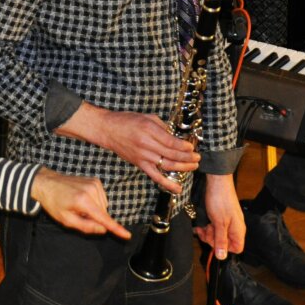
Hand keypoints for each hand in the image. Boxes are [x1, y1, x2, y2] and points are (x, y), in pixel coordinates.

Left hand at [30, 167, 130, 238]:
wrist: (47, 182)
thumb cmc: (53, 202)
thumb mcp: (66, 219)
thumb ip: (85, 226)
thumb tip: (103, 230)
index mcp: (83, 201)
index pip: (103, 218)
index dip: (116, 229)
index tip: (127, 235)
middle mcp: (91, 190)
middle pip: (103, 213)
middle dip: (94, 218)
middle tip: (77, 213)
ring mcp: (94, 183)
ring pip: (103, 206)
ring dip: (94, 209)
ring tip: (78, 204)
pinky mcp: (95, 180)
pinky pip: (101, 198)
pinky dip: (94, 202)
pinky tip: (82, 198)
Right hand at [57, 104, 197, 193]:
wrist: (107, 130)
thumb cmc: (126, 121)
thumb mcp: (146, 117)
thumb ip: (162, 127)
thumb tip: (176, 137)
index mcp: (149, 130)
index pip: (172, 141)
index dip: (184, 146)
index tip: (192, 147)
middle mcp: (147, 144)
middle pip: (172, 154)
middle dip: (188, 157)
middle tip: (197, 158)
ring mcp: (143, 156)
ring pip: (167, 165)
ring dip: (183, 167)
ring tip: (193, 166)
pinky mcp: (139, 164)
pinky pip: (155, 176)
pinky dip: (167, 183)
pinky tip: (178, 188)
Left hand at [194, 174, 243, 258]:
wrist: (217, 182)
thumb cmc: (220, 201)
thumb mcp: (219, 223)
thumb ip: (220, 240)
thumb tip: (222, 257)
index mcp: (238, 231)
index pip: (236, 248)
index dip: (224, 249)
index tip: (213, 242)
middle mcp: (235, 227)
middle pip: (225, 242)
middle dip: (212, 239)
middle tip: (205, 231)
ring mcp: (228, 221)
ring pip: (218, 234)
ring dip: (208, 233)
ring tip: (202, 227)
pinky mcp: (221, 216)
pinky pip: (215, 226)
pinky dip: (208, 226)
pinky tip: (201, 224)